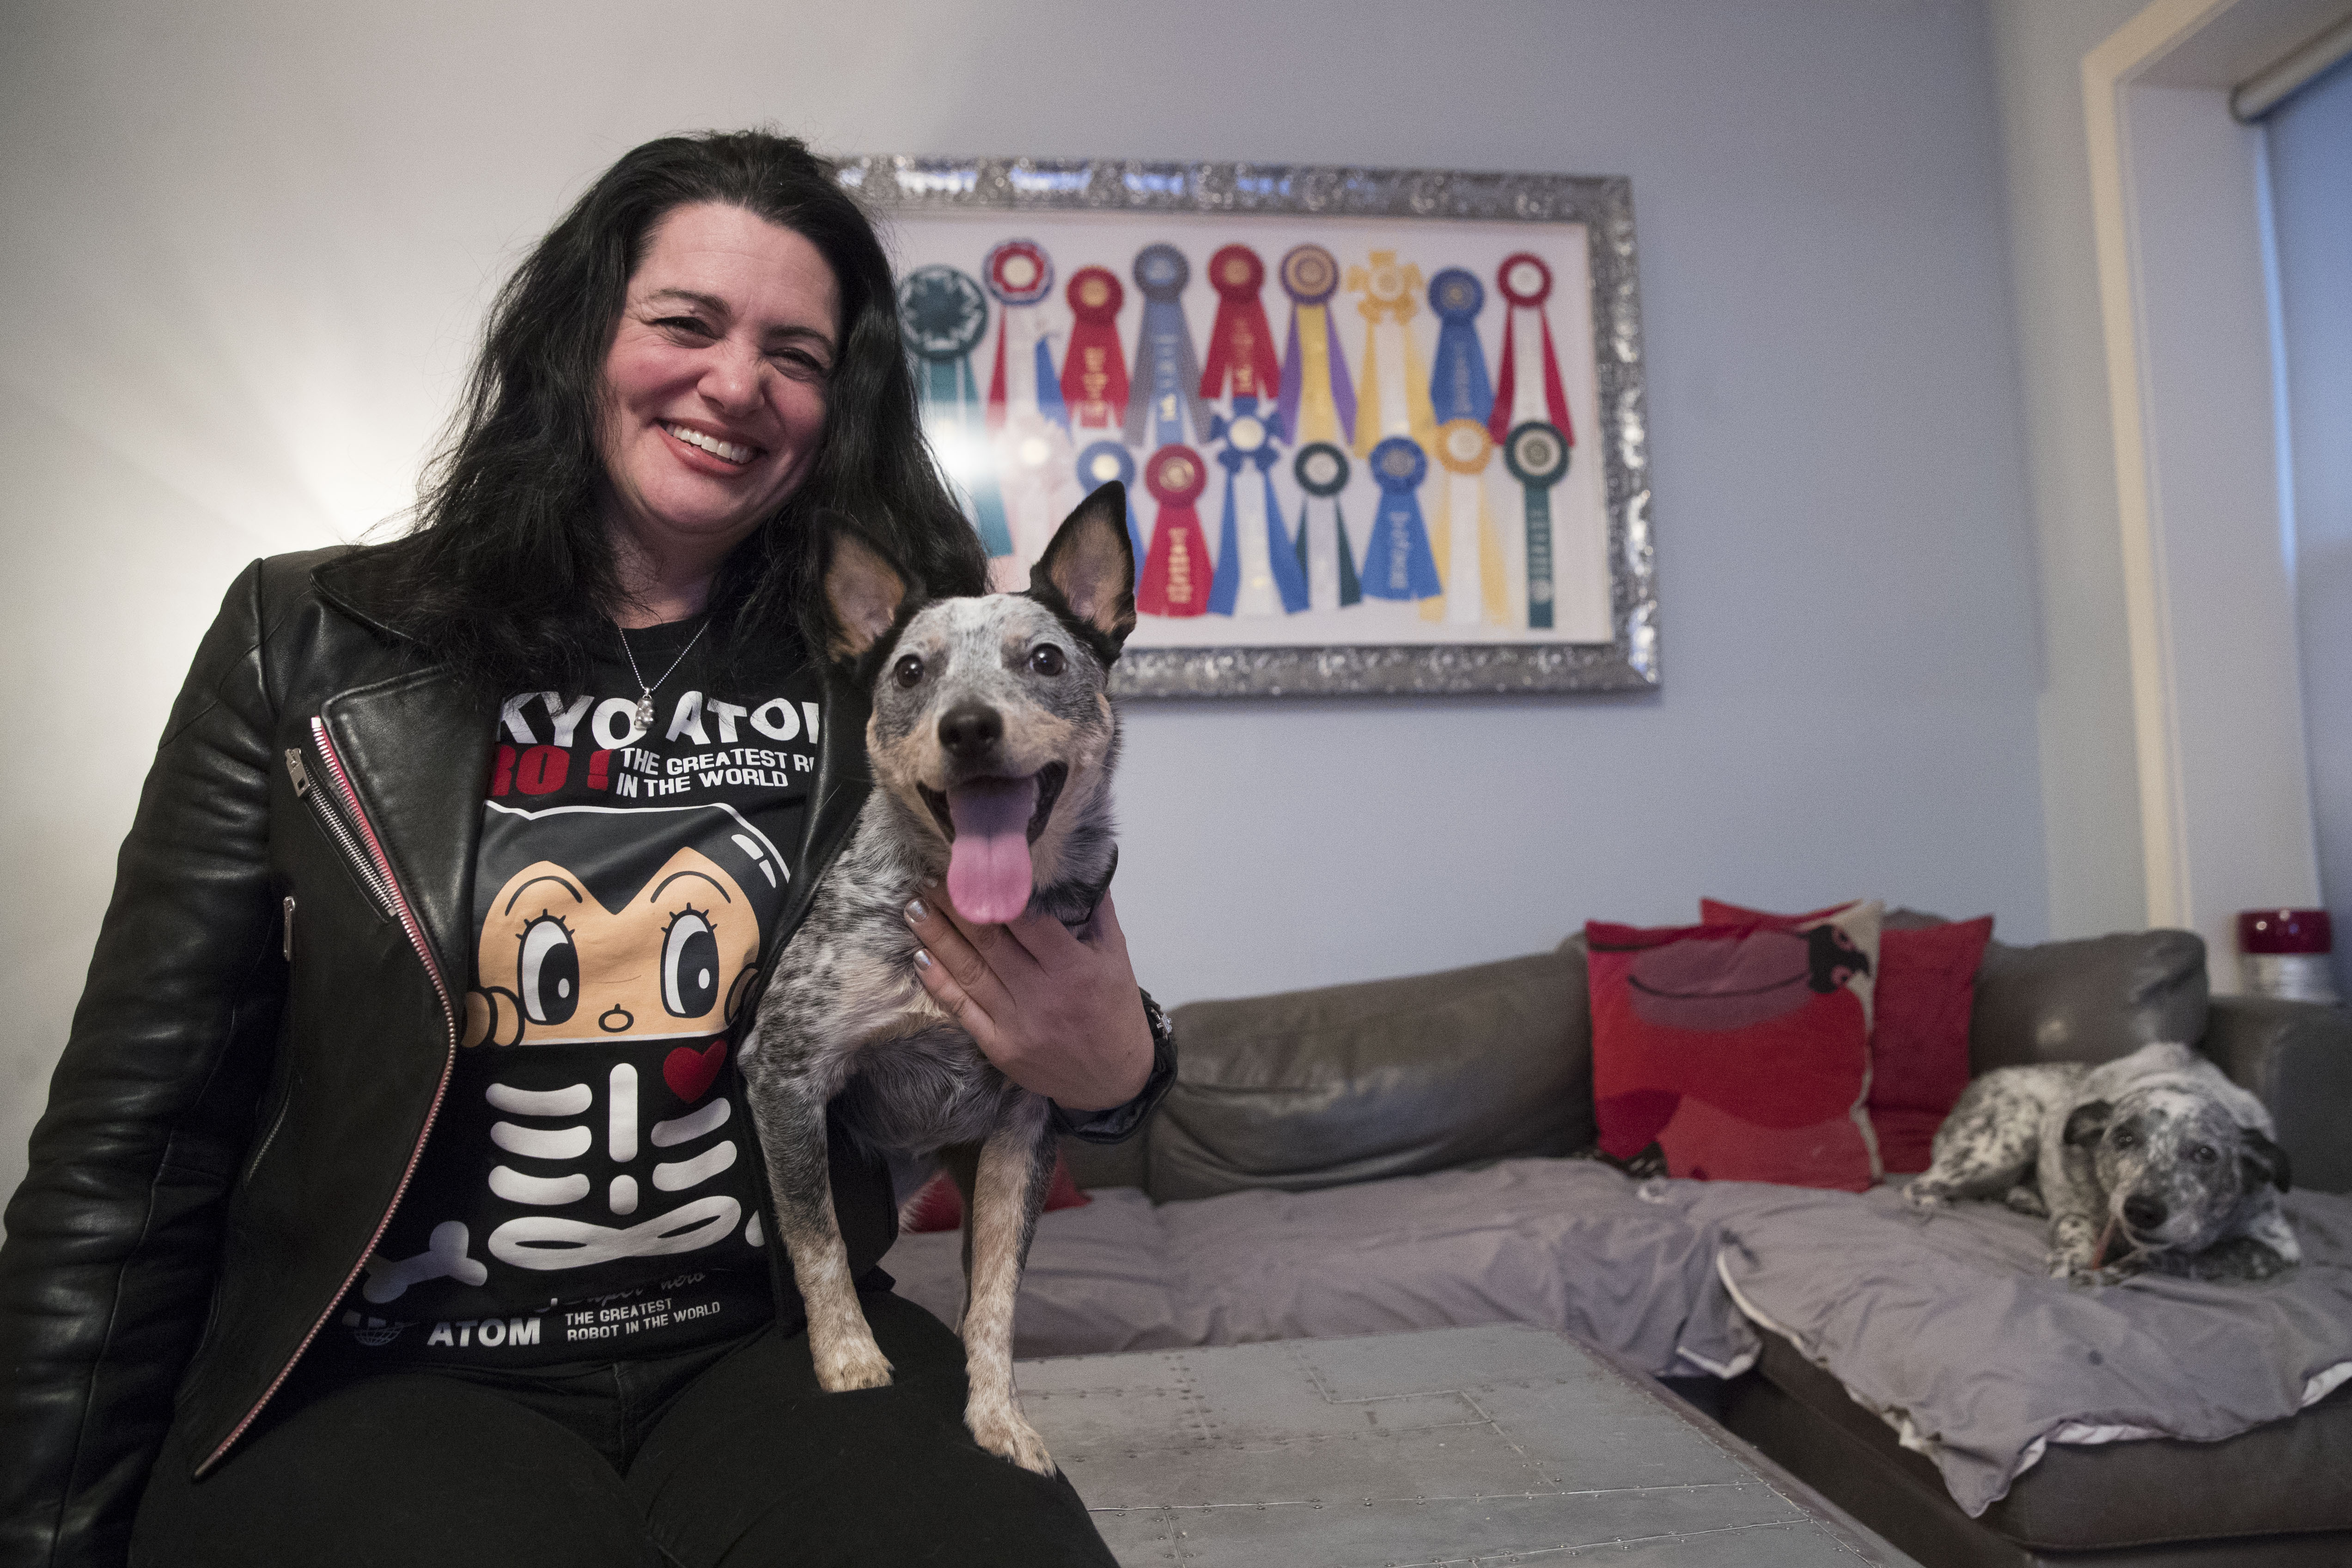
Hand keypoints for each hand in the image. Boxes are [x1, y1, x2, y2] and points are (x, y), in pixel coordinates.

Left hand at [906, 888, 1152, 1110]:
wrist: (1112, 1082)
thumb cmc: (1115, 1014)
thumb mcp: (1117, 959)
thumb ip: (1098, 913)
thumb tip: (1078, 868)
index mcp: (1073, 967)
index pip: (1027, 921)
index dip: (997, 893)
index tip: (973, 869)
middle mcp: (1042, 994)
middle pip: (989, 943)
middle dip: (956, 908)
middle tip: (929, 880)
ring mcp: (1017, 1024)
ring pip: (969, 972)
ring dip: (937, 937)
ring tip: (915, 909)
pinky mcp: (1000, 1048)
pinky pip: (963, 1010)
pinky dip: (939, 982)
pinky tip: (921, 957)